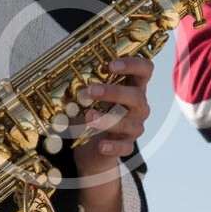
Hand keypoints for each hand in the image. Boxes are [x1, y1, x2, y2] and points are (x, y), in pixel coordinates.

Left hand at [73, 57, 153, 175]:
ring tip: (88, 117)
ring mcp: (134, 126)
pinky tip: (101, 145)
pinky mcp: (127, 145)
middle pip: (137, 96)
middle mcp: (138, 106)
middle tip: (91, 91)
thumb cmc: (96, 112)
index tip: (110, 65)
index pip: (144, 69)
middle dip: (114, 92)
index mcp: (132, 86)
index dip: (132, 64)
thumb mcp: (90, 96)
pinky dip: (113, 146)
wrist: (92, 145)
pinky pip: (124, 147)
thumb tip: (65, 77)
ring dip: (108, 119)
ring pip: (129, 123)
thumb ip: (84, 85)